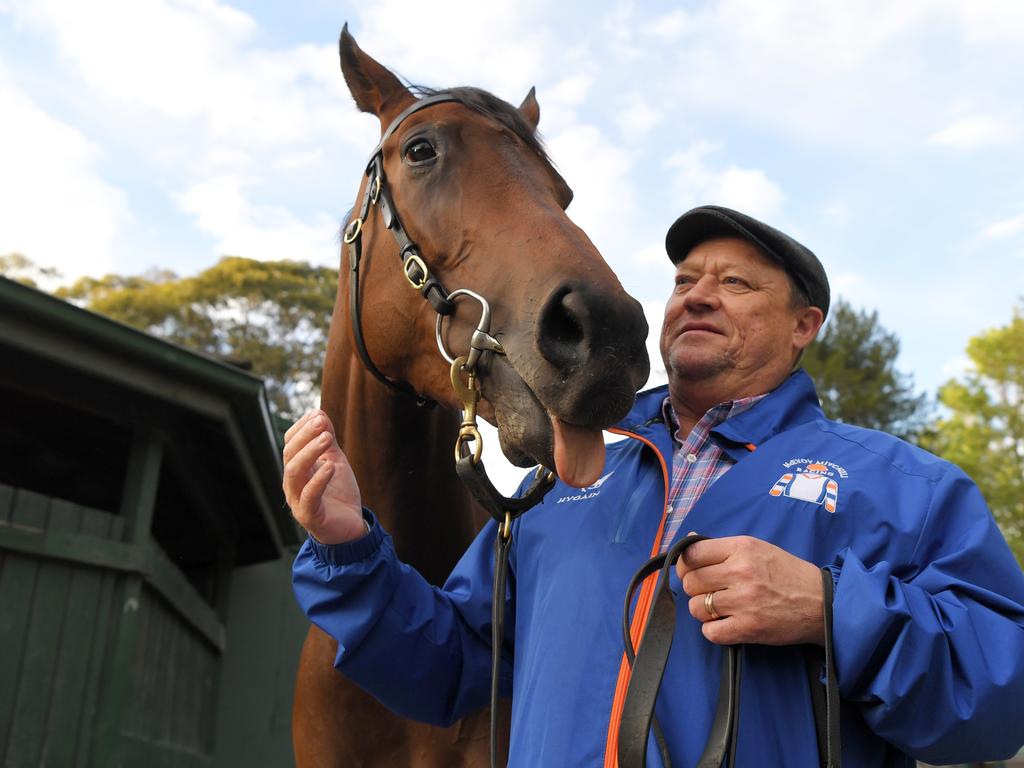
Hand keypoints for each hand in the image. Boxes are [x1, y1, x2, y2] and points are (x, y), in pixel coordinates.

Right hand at [283, 410, 365, 544]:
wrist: (349, 527)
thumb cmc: (338, 494)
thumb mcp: (335, 461)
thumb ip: (327, 441)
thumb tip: (320, 412)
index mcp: (297, 469)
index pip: (290, 443)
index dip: (302, 427)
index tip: (318, 414)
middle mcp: (292, 483)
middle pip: (290, 454)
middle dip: (306, 436)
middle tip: (323, 423)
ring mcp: (298, 499)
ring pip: (294, 471)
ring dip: (310, 451)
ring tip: (327, 438)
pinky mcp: (309, 515)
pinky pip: (309, 495)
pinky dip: (318, 479)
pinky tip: (330, 466)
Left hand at [676, 535, 823, 645]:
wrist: (822, 603)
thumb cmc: (788, 574)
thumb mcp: (758, 548)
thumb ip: (724, 548)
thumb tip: (690, 541)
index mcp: (742, 548)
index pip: (693, 553)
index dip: (686, 564)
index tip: (691, 571)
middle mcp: (740, 571)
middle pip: (691, 582)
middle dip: (696, 589)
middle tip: (710, 592)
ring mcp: (744, 601)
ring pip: (697, 607)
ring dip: (704, 611)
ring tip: (721, 609)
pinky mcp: (749, 627)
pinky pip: (710, 632)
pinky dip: (714, 631)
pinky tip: (727, 624)